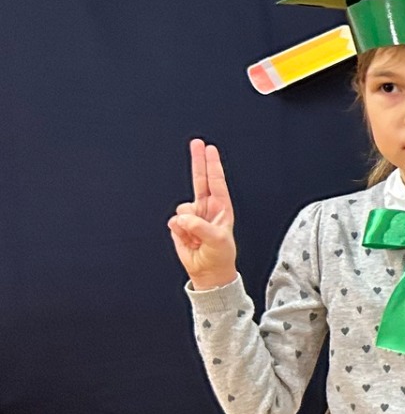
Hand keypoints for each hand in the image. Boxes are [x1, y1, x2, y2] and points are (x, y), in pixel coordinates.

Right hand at [169, 138, 238, 289]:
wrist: (208, 271)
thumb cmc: (220, 255)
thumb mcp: (217, 240)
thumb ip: (200, 226)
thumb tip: (181, 218)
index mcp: (221, 208)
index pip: (216, 182)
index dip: (212, 165)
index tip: (210, 149)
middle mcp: (206, 208)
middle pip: (200, 179)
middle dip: (198, 161)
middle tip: (197, 142)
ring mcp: (192, 216)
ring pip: (182, 208)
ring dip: (187, 224)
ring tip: (197, 237)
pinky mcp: (179, 226)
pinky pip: (173, 223)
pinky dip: (179, 232)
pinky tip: (188, 240)